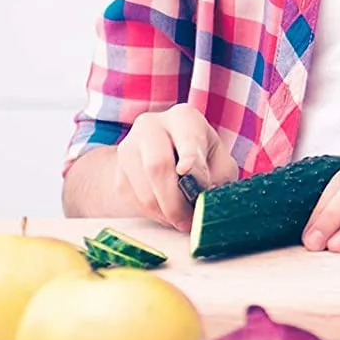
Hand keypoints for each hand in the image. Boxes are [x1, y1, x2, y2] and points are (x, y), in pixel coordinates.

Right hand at [115, 107, 238, 230]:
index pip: (185, 137)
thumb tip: (205, 195)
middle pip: (157, 165)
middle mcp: (150, 125)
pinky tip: (167, 213)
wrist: (168, 155)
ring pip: (144, 190)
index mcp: (183, 118)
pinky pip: (134, 201)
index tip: (186, 170)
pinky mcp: (119, 172)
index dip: (187, 155)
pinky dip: (153, 214)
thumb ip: (218, 177)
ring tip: (182, 220)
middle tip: (189, 221)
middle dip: (175, 201)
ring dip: (165, 213)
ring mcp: (129, 147)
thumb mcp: (219, 162)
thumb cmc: (202, 157)